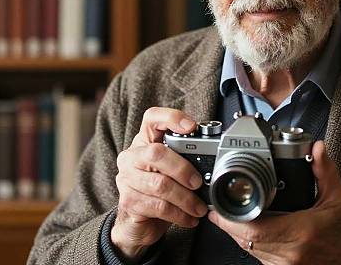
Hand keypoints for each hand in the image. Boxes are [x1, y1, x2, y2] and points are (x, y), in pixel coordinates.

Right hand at [111, 107, 207, 259]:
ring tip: (199, 207)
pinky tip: (189, 218)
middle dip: (183, 168)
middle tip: (198, 182)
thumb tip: (213, 158)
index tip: (191, 126)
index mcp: (145, 140)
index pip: (152, 117)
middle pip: (156, 153)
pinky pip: (158, 206)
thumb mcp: (172, 168)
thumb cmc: (160, 188)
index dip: (171, 118)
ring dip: (185, 198)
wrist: (138, 222)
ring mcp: (126, 178)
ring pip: (160, 184)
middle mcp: (132, 156)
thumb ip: (185, 157)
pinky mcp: (128, 201)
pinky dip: (179, 214)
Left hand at [208, 140, 340, 264]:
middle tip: (216, 207)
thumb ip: (324, 171)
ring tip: (226, 214)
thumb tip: (317, 147)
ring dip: (236, 232)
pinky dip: (247, 242)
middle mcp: (289, 253)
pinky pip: (257, 256)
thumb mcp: (337, 197)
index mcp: (301, 232)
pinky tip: (244, 228)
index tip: (220, 207)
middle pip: (246, 240)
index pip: (256, 229)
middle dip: (228, 223)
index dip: (232, 220)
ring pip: (249, 250)